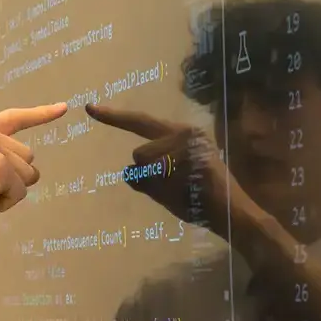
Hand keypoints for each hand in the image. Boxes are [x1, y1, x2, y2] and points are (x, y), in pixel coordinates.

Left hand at [86, 103, 237, 236]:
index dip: (114, 117)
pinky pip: (153, 177)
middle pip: (139, 154)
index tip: (90, 108)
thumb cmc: (203, 199)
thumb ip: (153, 171)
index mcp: (183, 134)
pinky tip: (184, 192)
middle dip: (149, 175)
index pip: (142, 123)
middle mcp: (184, 132)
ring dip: (156, 184)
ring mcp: (185, 144)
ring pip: (143, 165)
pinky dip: (162, 190)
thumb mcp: (175, 180)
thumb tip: (129, 172)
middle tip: (177, 188)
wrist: (231, 212)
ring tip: (182, 191)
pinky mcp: (186, 157)